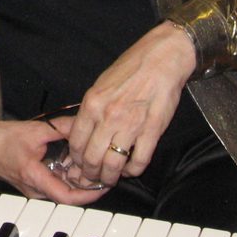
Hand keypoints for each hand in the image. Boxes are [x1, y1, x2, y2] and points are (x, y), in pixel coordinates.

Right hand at [0, 96, 109, 205]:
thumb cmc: (0, 139)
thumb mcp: (34, 129)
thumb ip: (60, 127)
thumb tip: (81, 123)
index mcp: (35, 179)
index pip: (69, 198)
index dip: (90, 194)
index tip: (103, 185)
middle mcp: (35, 189)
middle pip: (68, 194)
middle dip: (86, 183)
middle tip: (102, 169)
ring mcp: (32, 187)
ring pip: (61, 188)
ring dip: (75, 177)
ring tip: (89, 162)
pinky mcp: (31, 181)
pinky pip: (53, 182)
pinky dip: (64, 173)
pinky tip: (71, 159)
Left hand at [64, 22, 197, 188]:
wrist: (161, 58)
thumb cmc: (131, 67)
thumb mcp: (101, 84)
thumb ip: (92, 109)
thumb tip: (83, 133)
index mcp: (92, 103)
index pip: (76, 142)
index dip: (75, 159)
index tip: (78, 165)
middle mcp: (108, 116)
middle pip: (91, 158)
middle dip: (89, 174)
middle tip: (92, 177)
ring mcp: (131, 125)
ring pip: (113, 165)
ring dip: (109, 177)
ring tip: (110, 177)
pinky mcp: (152, 131)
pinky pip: (139, 161)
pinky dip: (132, 171)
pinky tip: (130, 168)